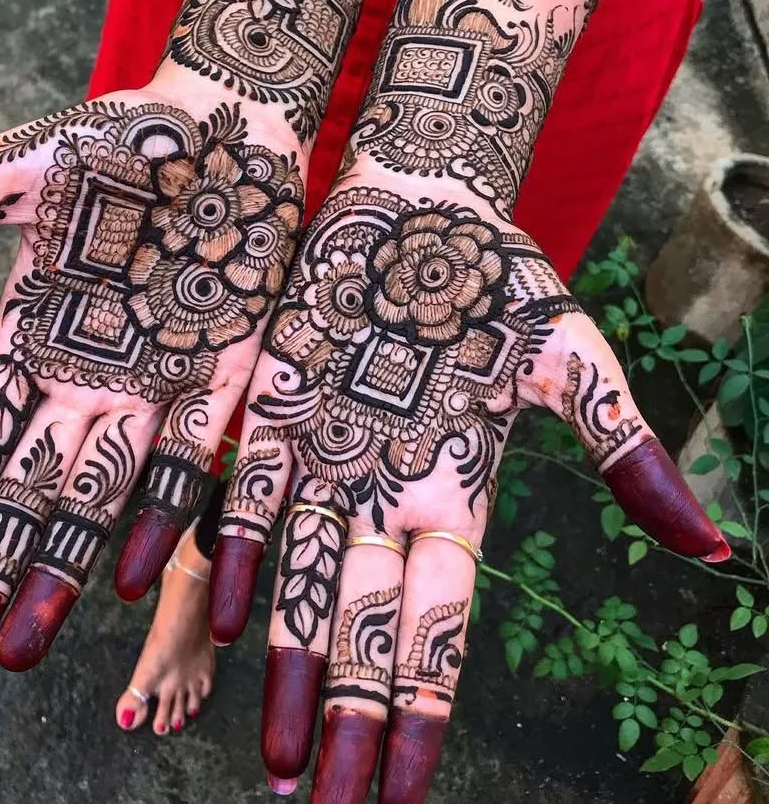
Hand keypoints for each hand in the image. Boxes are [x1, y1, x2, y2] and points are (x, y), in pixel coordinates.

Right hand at [0, 83, 304, 693]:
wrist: (223, 120)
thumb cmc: (116, 138)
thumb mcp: (14, 173)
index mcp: (29, 335)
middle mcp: (87, 374)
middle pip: (25, 493)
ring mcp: (156, 377)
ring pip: (99, 492)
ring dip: (62, 568)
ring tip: (27, 649)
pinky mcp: (226, 366)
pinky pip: (192, 452)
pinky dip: (164, 510)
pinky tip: (133, 573)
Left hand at [210, 163, 727, 803]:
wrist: (417, 201)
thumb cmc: (497, 277)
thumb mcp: (568, 358)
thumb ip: (622, 448)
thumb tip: (715, 551)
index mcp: (456, 492)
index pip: (440, 624)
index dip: (423, 706)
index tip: (406, 791)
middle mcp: (383, 492)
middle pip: (366, 624)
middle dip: (348, 715)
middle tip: (321, 803)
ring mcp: (324, 454)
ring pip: (302, 577)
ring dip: (288, 663)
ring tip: (273, 756)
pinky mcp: (275, 405)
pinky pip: (249, 491)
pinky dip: (237, 551)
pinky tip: (228, 615)